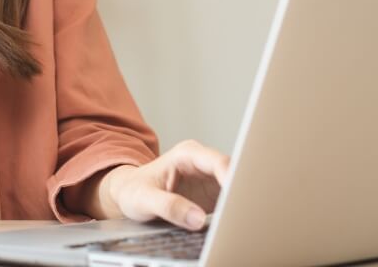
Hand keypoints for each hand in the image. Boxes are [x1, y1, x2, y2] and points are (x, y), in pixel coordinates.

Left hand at [83, 140, 230, 229]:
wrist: (130, 193)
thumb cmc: (134, 190)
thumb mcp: (144, 198)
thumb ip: (168, 206)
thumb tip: (197, 218)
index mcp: (187, 154)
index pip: (218, 163)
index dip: (232, 179)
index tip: (239, 199)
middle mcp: (203, 163)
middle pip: (234, 173)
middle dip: (242, 191)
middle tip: (247, 213)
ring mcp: (211, 178)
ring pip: (237, 187)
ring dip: (242, 202)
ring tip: (244, 221)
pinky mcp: (214, 194)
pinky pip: (232, 201)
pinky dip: (237, 211)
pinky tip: (238, 223)